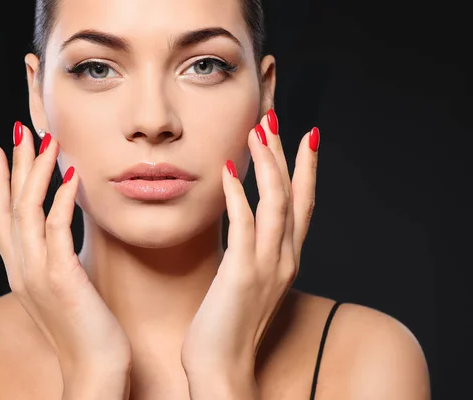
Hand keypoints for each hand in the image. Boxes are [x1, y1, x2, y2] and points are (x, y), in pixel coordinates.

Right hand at [0, 123, 130, 397]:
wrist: (95, 369)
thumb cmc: (86, 330)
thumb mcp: (65, 289)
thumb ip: (57, 262)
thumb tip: (63, 237)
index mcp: (21, 270)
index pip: (1, 218)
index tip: (2, 152)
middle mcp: (21, 269)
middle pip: (7, 207)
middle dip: (12, 166)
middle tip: (18, 131)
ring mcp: (37, 274)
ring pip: (26, 211)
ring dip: (34, 172)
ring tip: (45, 140)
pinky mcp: (61, 279)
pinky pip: (56, 230)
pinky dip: (60, 199)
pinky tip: (70, 175)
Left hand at [181, 111, 318, 396]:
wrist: (221, 369)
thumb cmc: (227, 326)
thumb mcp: (245, 283)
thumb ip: (249, 253)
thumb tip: (242, 227)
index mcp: (284, 259)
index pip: (302, 205)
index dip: (306, 170)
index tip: (306, 138)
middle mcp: (283, 258)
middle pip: (294, 195)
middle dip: (286, 154)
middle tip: (275, 118)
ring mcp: (266, 266)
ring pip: (275, 203)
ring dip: (267, 164)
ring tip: (257, 130)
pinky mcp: (242, 274)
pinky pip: (244, 225)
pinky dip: (238, 194)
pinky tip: (229, 168)